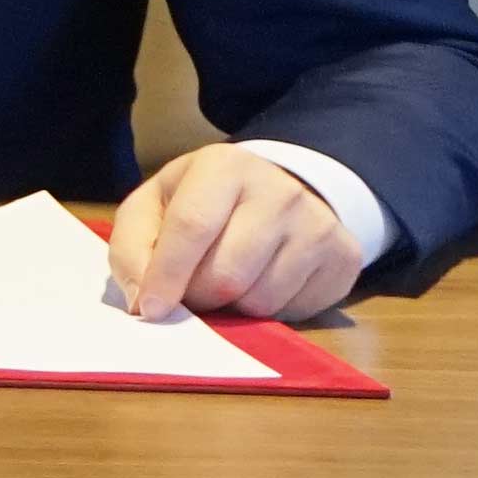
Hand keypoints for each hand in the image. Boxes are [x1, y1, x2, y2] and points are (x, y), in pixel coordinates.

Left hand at [105, 141, 364, 321]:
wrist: (278, 191)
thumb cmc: (203, 203)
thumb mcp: (155, 206)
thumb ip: (133, 246)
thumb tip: (142, 301)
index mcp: (224, 166)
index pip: (191, 227)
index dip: (166, 275)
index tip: (149, 308)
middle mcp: (280, 191)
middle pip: (226, 273)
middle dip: (198, 295)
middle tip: (192, 289)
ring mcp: (318, 224)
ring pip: (260, 299)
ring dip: (232, 306)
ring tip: (229, 280)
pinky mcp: (344, 257)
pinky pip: (294, 310)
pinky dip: (268, 311)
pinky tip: (263, 282)